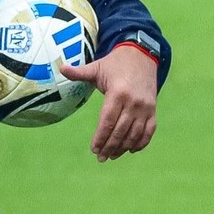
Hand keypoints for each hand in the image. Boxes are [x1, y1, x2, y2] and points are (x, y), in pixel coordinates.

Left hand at [60, 45, 158, 162]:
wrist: (142, 55)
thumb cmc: (115, 64)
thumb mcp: (97, 67)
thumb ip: (79, 71)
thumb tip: (60, 67)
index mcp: (118, 93)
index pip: (108, 121)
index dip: (100, 137)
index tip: (94, 149)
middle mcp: (134, 102)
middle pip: (120, 130)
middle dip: (110, 147)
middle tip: (101, 158)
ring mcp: (146, 107)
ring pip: (135, 134)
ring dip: (123, 148)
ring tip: (112, 156)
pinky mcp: (153, 110)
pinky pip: (149, 131)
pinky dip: (141, 143)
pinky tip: (130, 150)